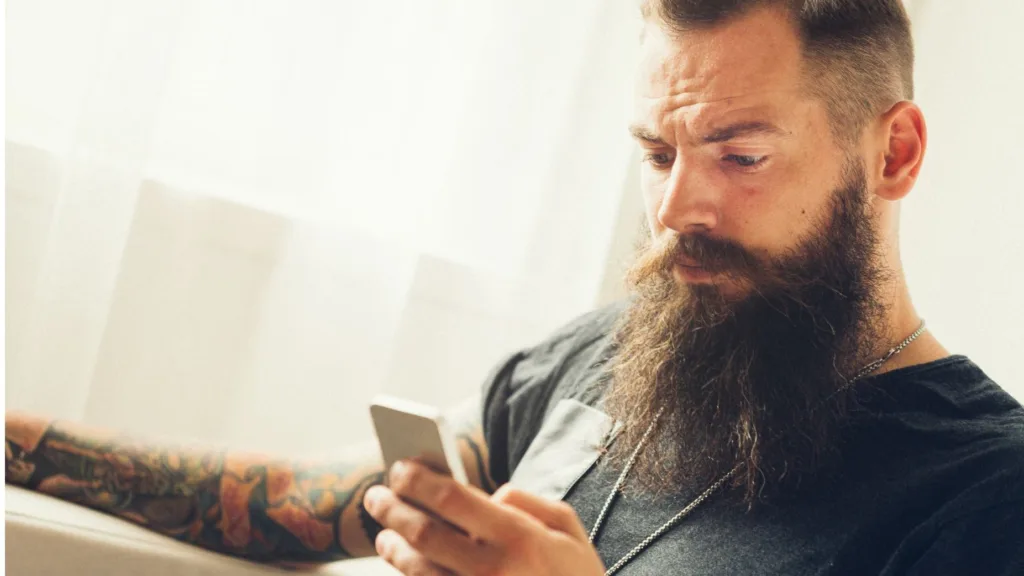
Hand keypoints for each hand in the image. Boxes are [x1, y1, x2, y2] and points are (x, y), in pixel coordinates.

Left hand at [363, 460, 604, 575]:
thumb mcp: (569, 530)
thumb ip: (528, 502)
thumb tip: (489, 494)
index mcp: (519, 538)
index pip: (452, 498)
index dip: (418, 480)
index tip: (400, 468)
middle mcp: (493, 571)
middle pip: (423, 533)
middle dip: (392, 509)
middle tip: (376, 495)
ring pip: (417, 571)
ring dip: (392, 547)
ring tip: (385, 533)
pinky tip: (405, 563)